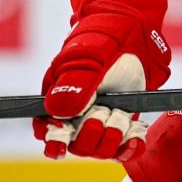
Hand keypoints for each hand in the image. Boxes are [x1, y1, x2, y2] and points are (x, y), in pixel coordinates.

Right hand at [36, 0, 170, 160]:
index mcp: (58, 98)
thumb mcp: (89, 57)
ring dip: (112, 136)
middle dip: (90, 135)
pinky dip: (130, 147)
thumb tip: (56, 112)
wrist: (136, 31)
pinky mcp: (123, 124)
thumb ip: (74, 84)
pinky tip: (135, 138)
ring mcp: (101, 120)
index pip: (45, 129)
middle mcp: (77, 114)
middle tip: (103, 112)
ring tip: (120, 113)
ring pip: (99, 150)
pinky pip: (123, 149)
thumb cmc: (105, 39)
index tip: (64, 133)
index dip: (52, 139)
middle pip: (75, 146)